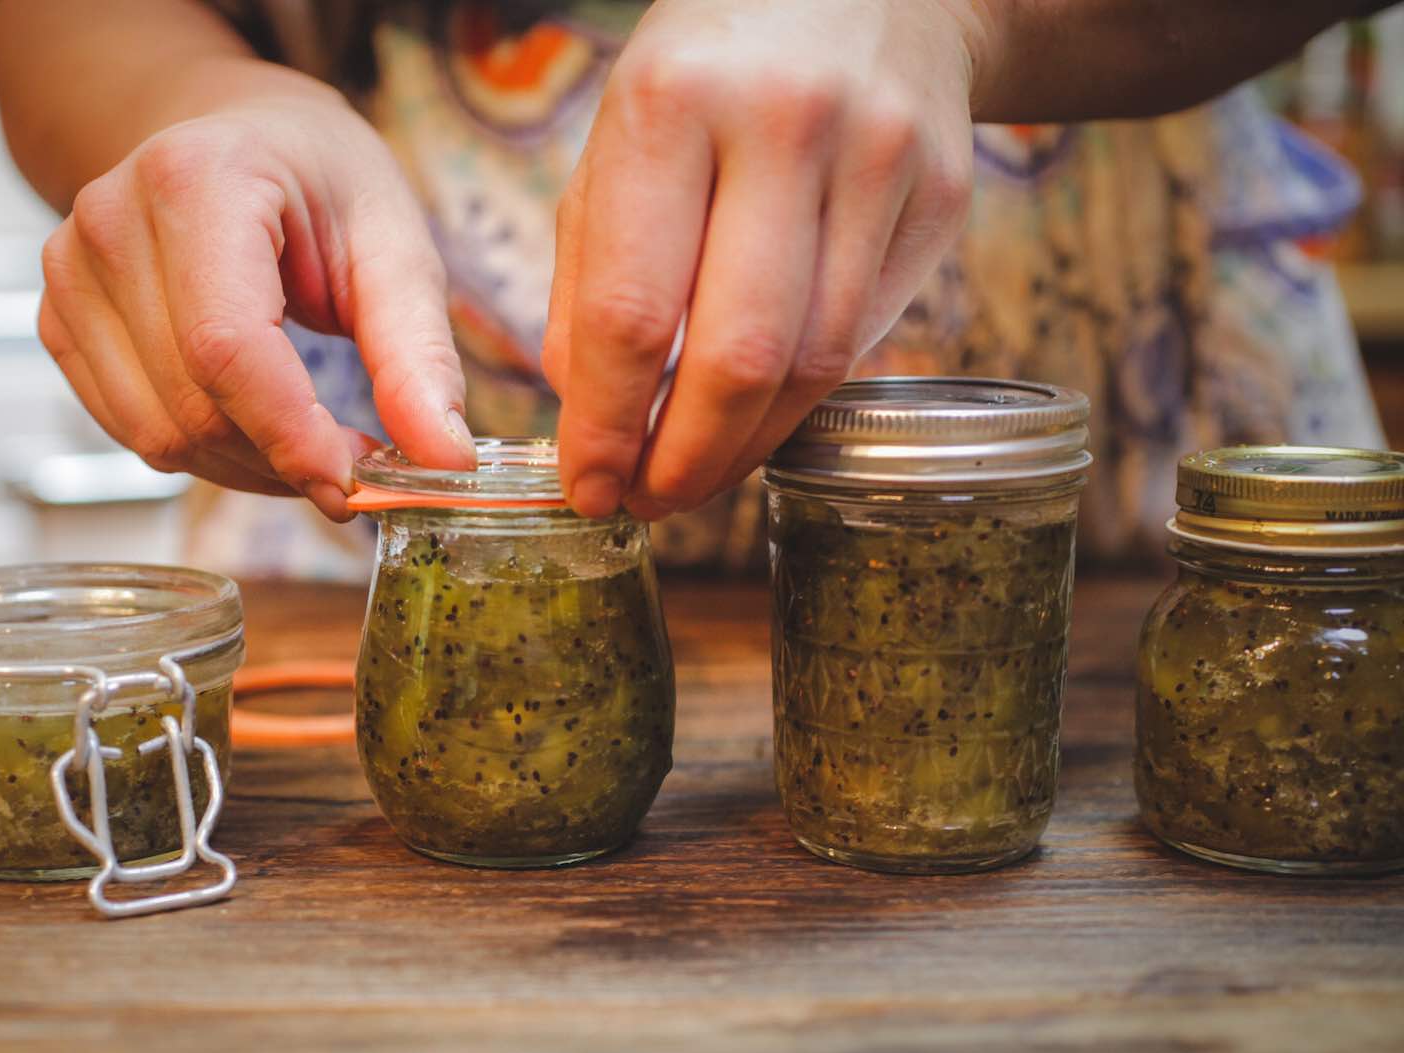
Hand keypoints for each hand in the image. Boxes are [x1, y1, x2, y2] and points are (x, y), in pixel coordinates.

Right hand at [36, 70, 475, 520]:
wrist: (233, 135)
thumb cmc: (316, 178)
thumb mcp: (394, 241)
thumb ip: (417, 352)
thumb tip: (443, 457)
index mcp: (196, 179)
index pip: (227, 346)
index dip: (292, 434)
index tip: (356, 486)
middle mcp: (111, 222)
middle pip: (192, 404)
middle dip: (285, 460)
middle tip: (358, 467)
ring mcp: (70, 274)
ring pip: (157, 436)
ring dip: (249, 469)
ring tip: (313, 444)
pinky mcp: (59, 322)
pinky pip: (132, 433)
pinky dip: (207, 457)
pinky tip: (259, 430)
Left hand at [544, 0, 988, 518]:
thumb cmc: (709, 74)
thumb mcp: (619, 140)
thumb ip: (590, 276)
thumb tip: (588, 415)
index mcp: (673, 103)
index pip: (632, 310)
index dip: (607, 424)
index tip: (585, 487)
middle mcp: (785, 127)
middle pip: (738, 356)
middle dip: (683, 460)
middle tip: (645, 505)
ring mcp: (880, 160)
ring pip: (813, 364)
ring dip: (743, 448)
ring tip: (691, 477)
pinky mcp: (941, 197)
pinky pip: (863, 337)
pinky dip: (797, 400)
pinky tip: (754, 420)